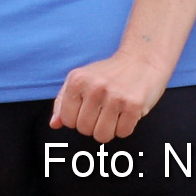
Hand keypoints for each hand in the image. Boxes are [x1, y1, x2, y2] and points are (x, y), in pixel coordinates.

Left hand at [50, 49, 172, 142]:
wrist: (141, 60)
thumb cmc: (108, 73)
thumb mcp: (80, 79)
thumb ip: (63, 101)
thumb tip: (54, 124)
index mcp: (77, 80)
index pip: (67, 119)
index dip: (76, 120)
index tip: (85, 111)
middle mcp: (95, 87)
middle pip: (84, 129)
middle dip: (92, 126)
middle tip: (101, 112)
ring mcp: (115, 96)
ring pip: (102, 135)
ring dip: (108, 130)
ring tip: (113, 115)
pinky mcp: (134, 105)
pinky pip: (123, 133)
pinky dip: (124, 128)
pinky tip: (125, 113)